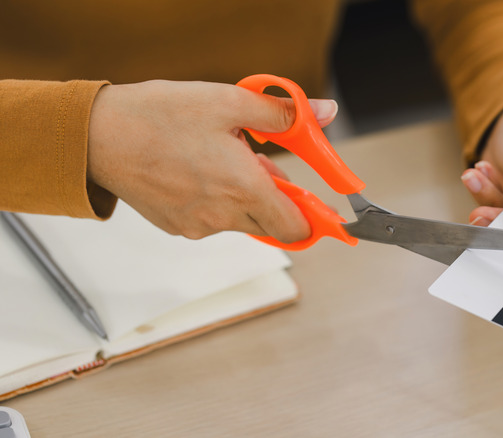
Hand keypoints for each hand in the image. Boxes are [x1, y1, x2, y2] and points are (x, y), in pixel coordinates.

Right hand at [87, 80, 337, 241]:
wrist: (98, 136)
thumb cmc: (160, 117)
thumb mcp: (229, 102)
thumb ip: (282, 113)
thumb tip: (323, 113)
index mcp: (243, 190)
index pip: (295, 228)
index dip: (310, 217)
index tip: (315, 205)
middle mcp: (222, 217)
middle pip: (269, 224)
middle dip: (274, 198)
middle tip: (259, 162)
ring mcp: (197, 226)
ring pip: (239, 221)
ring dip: (243, 197)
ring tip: (220, 158)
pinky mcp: (175, 227)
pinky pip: (210, 220)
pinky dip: (215, 201)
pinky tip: (198, 170)